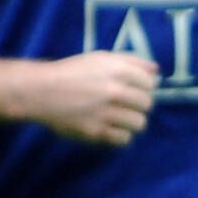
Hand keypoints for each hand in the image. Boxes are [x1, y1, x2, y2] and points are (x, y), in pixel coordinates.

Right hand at [26, 50, 156, 145]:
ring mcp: (105, 113)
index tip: (134, 89)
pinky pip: (124, 139)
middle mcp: (114, 91)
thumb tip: (157, 71)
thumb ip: (131, 61)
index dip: (144, 87)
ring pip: (139, 123)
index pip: (150, 83)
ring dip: (132, 121)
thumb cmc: (72, 72)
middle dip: (139, 105)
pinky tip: (111, 128)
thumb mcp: (100, 58)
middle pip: (147, 104)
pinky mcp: (96, 131)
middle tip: (125, 104)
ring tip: (119, 118)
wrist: (40, 91)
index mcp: (117, 70)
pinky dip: (120, 135)